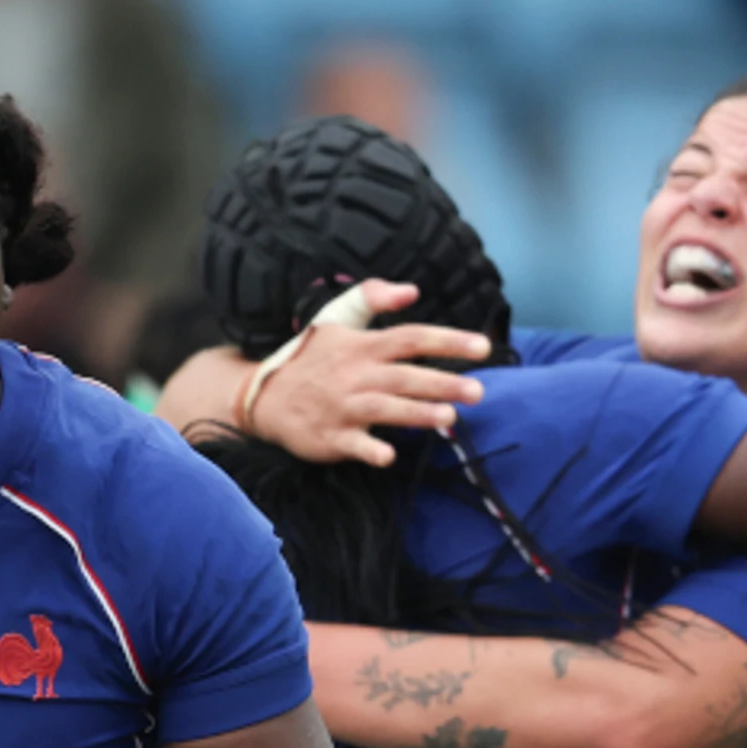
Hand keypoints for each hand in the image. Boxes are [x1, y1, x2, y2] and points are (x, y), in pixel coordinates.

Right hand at [244, 280, 487, 467]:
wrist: (264, 396)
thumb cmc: (311, 357)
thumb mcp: (336, 318)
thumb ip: (374, 298)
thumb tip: (412, 290)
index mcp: (362, 347)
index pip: (410, 338)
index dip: (447, 341)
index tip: (482, 347)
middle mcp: (354, 376)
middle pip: (404, 376)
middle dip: (441, 382)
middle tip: (478, 391)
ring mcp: (341, 407)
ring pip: (384, 409)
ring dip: (416, 413)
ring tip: (449, 417)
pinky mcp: (328, 437)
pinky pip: (352, 444)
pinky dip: (369, 450)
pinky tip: (389, 456)